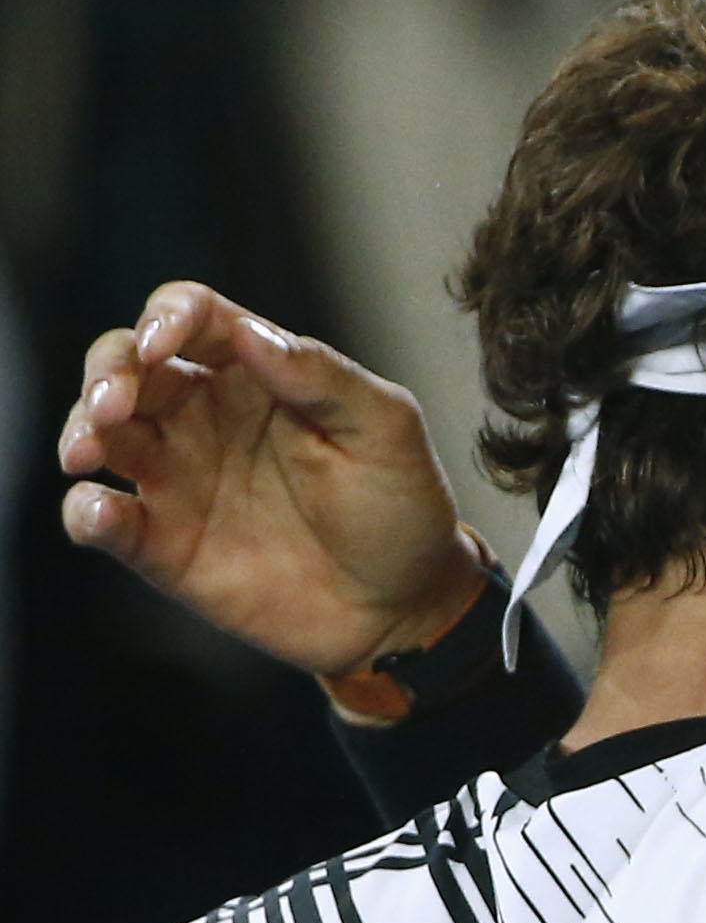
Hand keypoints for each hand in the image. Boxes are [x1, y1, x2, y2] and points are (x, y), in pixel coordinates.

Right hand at [58, 281, 487, 675]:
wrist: (406, 606)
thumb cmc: (402, 507)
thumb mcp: (386, 431)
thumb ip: (324, 378)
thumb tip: (252, 331)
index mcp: (260, 375)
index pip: (193, 317)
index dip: (166, 316)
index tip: (161, 341)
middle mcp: (207, 417)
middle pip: (127, 365)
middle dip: (107, 371)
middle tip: (113, 403)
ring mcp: (181, 479)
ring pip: (101, 433)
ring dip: (80, 430)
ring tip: (88, 450)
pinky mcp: (166, 545)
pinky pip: (102, 519)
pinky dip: (86, 512)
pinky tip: (101, 513)